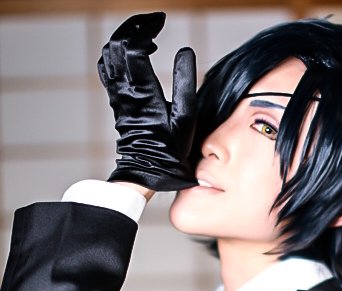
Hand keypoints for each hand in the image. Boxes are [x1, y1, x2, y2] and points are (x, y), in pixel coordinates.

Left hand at [98, 12, 196, 191]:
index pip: (134, 47)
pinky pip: (108, 67)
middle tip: (154, 22)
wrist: (148, 170)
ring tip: (146, 36)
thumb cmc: (169, 149)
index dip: (145, 28)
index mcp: (142, 92)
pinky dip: (118, 52)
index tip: (161, 21)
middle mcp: (124, 90)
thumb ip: (185, 82)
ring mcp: (117, 94)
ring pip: (109, 53)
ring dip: (125, 37)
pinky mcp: (115, 99)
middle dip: (134, 27)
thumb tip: (186, 51)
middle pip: (117, 44)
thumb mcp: (185, 118)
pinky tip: (134, 54)